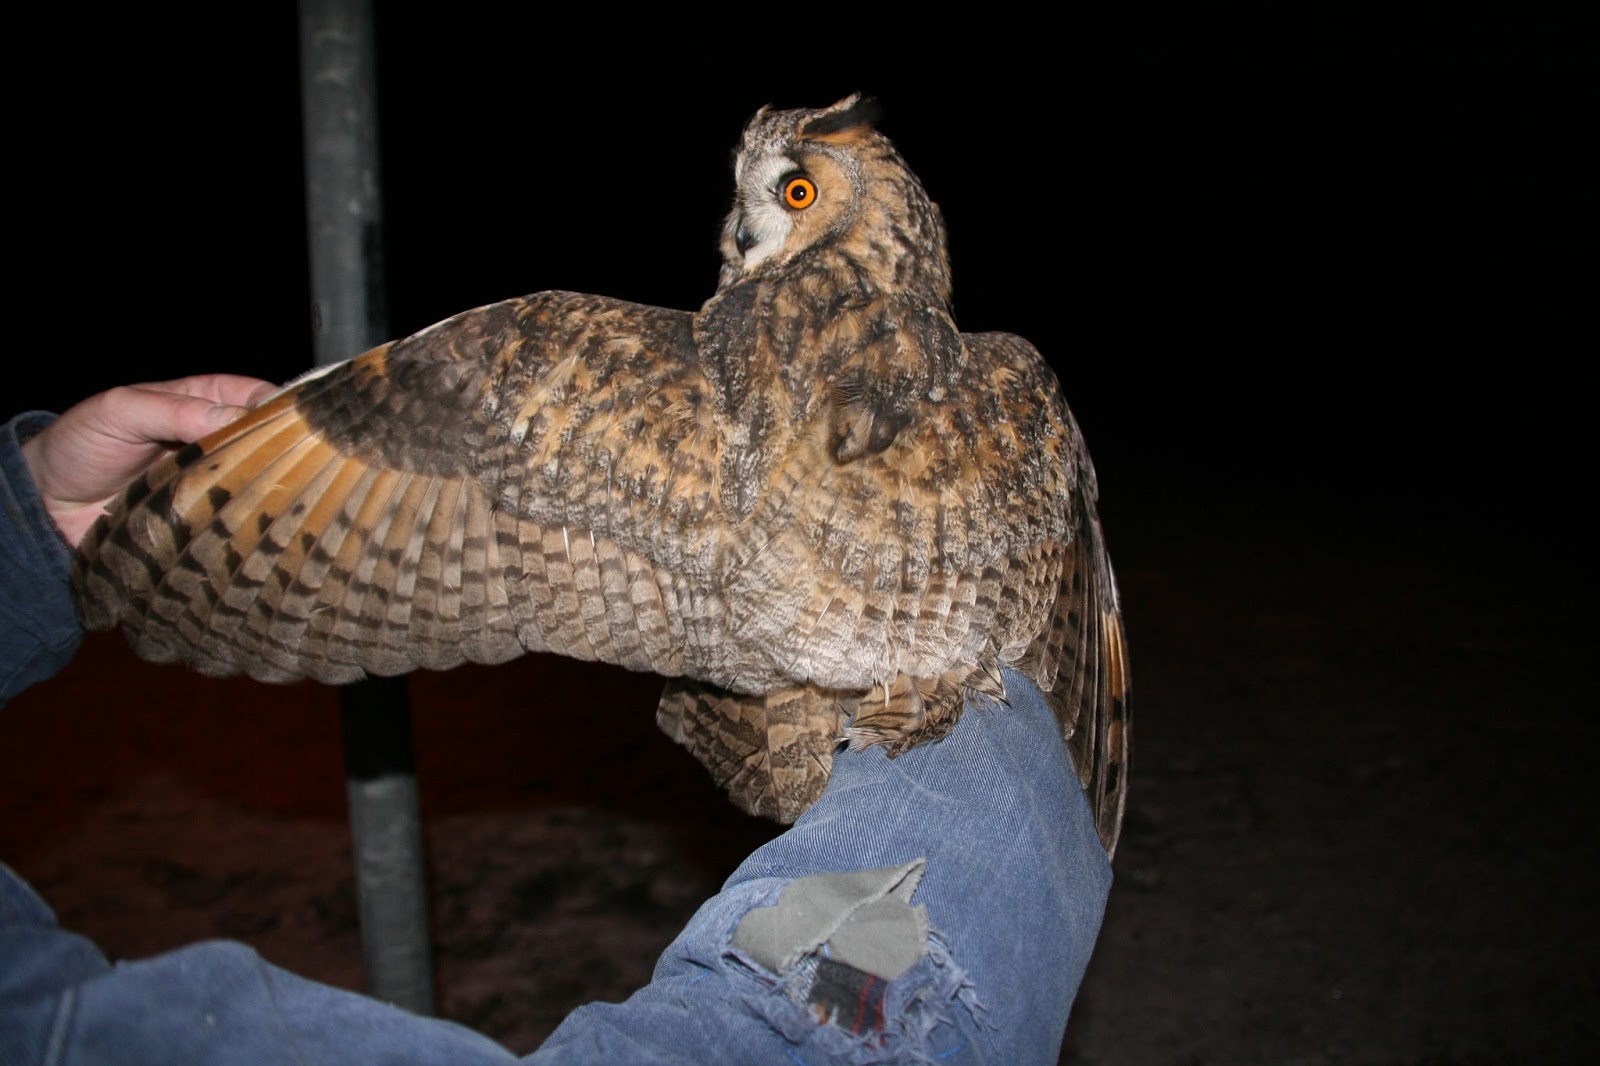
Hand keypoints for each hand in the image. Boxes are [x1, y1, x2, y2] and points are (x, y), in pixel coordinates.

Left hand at [22, 375, 278, 546]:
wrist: (49, 503)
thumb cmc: (82, 443)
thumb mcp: (120, 411)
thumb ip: (175, 409)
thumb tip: (237, 417)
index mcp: (211, 400)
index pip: (268, 398)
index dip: (289, 412)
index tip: (301, 432)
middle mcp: (223, 440)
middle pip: (276, 445)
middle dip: (291, 459)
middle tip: (300, 475)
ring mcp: (219, 482)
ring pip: (264, 486)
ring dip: (272, 497)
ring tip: (282, 508)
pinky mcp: (210, 520)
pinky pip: (240, 522)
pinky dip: (250, 527)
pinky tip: (259, 531)